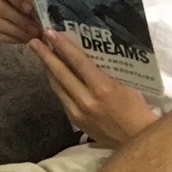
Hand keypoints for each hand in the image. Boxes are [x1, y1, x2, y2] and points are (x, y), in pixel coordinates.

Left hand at [30, 30, 159, 148]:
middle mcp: (86, 99)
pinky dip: (56, 82)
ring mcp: (78, 111)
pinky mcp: (74, 120)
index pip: (78, 61)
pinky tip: (53, 73)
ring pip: (56, 85)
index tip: (50, 33)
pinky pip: (61, 96)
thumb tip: (89, 49)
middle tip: (34, 40)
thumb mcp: (126, 83)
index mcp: (103, 88)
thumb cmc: (136, 106)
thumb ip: (107, 68)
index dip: (63, 46)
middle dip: (45, 55)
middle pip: (60, 73)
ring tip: (40, 52)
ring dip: (48, 68)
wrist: (136, 137)